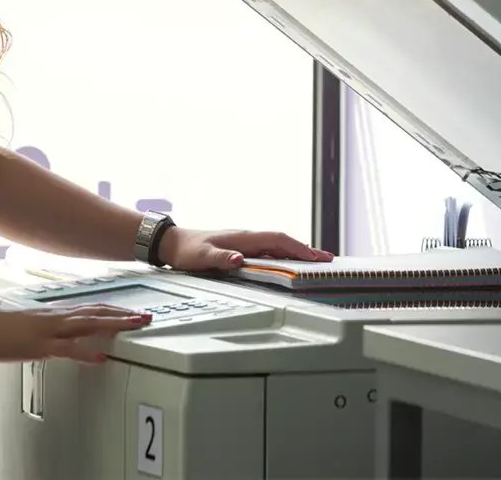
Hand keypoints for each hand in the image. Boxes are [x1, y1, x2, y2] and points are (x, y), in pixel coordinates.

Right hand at [0, 304, 150, 363]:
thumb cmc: (3, 328)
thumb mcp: (34, 327)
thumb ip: (53, 329)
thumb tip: (68, 336)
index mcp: (57, 314)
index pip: (93, 309)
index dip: (116, 310)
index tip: (134, 312)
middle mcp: (58, 317)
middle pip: (97, 312)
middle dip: (123, 314)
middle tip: (147, 316)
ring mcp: (50, 329)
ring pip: (88, 324)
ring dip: (114, 324)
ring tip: (135, 326)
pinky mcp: (39, 345)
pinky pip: (67, 349)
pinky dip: (86, 352)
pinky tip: (100, 357)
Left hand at [156, 227, 333, 272]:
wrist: (172, 243)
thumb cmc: (186, 250)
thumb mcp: (201, 258)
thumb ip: (220, 259)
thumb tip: (240, 260)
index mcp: (242, 238)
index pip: (276, 240)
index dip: (297, 247)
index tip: (315, 257)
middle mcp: (246, 238)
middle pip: (282, 241)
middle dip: (305, 249)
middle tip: (327, 259)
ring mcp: (244, 242)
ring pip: (277, 245)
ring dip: (296, 252)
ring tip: (316, 261)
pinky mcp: (240, 248)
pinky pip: (268, 250)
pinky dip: (284, 255)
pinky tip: (289, 263)